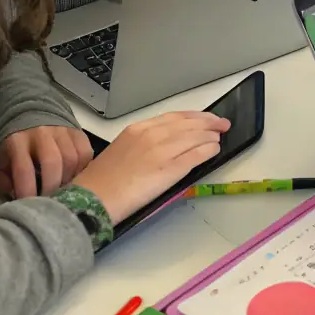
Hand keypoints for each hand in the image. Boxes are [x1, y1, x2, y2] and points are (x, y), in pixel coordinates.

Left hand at [0, 125, 93, 198]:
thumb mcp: (0, 161)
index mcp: (17, 141)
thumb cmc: (15, 146)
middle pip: (52, 162)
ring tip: (62, 190)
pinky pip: (85, 154)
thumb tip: (16, 195)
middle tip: (50, 201)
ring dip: (68, 180)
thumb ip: (2, 181)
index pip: (24, 170)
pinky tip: (73, 177)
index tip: (29, 206)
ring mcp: (62, 131)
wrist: (31, 115)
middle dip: (52, 187)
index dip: (27, 191)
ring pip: (72, 159)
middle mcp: (41, 134)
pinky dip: (82, 170)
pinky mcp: (77, 132)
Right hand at [72, 110, 228, 225]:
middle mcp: (152, 135)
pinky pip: (196, 154)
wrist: (93, 198)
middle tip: (221, 123)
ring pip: (195, 136)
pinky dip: (208, 150)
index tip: (204, 117)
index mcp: (138, 128)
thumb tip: (165, 144)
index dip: (194, 116)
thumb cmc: (101, 181)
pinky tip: (214, 150)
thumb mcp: (121, 149)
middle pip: (188, 123)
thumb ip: (143, 143)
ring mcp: (162, 151)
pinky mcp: (169, 169)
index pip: (174, 116)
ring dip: (211, 136)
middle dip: (208, 122)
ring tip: (219, 137)